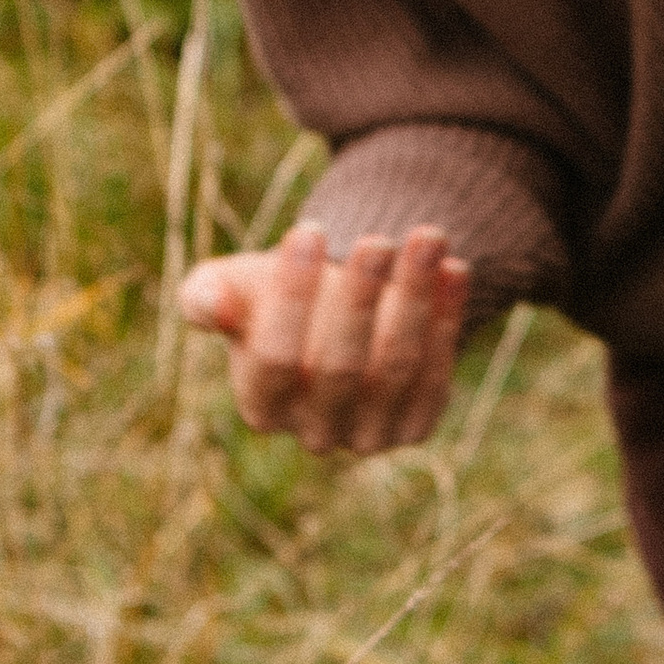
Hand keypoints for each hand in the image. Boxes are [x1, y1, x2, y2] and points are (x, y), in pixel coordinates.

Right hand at [180, 220, 469, 454]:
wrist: (340, 315)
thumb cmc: (275, 297)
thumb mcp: (235, 287)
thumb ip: (210, 295)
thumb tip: (209, 302)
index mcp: (261, 405)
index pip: (273, 359)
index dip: (290, 297)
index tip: (308, 229)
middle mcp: (313, 431)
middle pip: (339, 367)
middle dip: (360, 298)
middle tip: (377, 238)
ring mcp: (368, 435)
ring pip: (397, 366)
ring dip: (415, 299)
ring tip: (428, 237)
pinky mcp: (416, 424)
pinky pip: (437, 373)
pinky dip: (448, 320)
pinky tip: (455, 268)